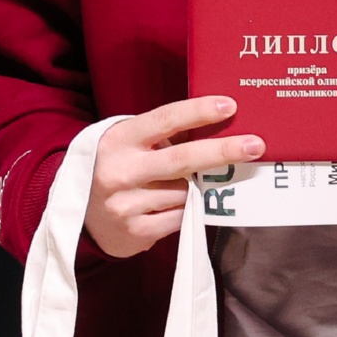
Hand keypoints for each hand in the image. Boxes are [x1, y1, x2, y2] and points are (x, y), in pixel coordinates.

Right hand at [84, 98, 265, 256]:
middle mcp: (120, 170)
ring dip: (199, 188)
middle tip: (255, 145)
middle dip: (223, 151)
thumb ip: (163, 137)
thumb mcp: (130, 144)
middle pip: (182, 159)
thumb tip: (219, 127)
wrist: (80, 214)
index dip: (198, 111)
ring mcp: (126, 204)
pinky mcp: (136, 231)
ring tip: (192, 185)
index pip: (164, 120)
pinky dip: (188, 210)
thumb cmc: (117, 168)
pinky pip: (181, 218)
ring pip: (186, 192)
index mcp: (119, 140)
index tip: (230, 106)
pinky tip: (180, 205)